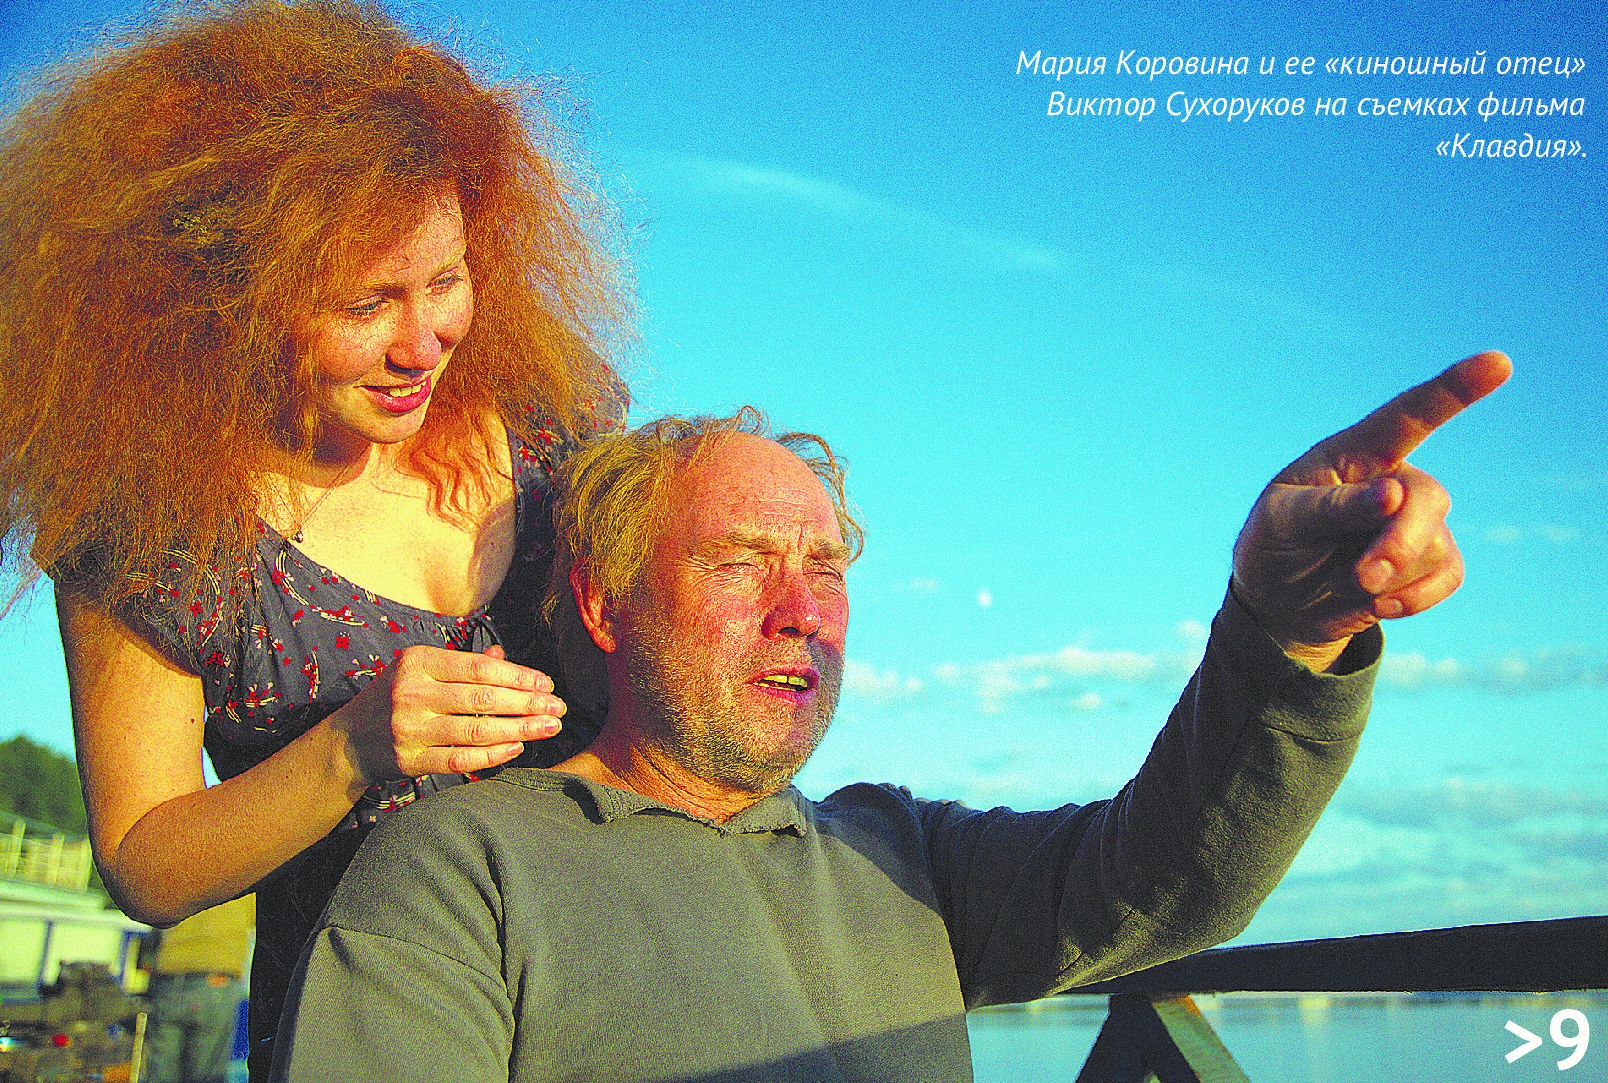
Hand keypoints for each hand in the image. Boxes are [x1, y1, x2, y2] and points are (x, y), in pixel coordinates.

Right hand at [327, 643, 565, 792]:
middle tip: (558, 709)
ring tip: (548, 728)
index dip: (519, 676)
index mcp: (418, 662)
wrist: (349, 740)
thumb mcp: (421, 671)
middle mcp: (412, 693)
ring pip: (477, 730)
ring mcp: (409, 729)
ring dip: (520, 730)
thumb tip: (503, 656)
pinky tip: (518, 748)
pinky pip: (461, 759)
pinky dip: (494, 755)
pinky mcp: (410, 761)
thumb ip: (462, 664)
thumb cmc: (396, 697)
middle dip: (528, 704)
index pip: (480, 668)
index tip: (547, 684)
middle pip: (483, 699)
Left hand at [1231, 351, 1510, 669]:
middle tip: (1361, 578)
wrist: (1279, 600)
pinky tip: (1375, 605)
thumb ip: (1332, 507)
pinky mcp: (1432, 561)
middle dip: (1397, 544)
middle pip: (1427, 499)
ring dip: (1386, 579)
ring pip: (1434, 546)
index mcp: (1355, 452)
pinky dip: (1410, 600)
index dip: (1455, 389)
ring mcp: (1417, 520)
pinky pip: (1448, 577)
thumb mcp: (1283, 522)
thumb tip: (1393, 495)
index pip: (1409, 415)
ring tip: (1341, 583)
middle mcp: (1395, 478)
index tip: (1498, 362)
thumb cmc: (1275, 543)